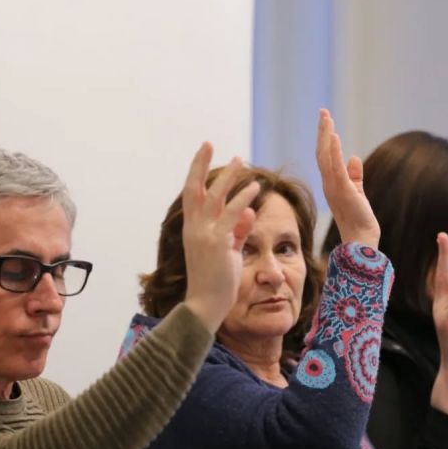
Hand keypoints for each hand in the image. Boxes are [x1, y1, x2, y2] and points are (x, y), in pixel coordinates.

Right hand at [181, 144, 259, 332]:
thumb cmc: (215, 282)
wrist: (206, 305)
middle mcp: (194, 229)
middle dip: (200, 164)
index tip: (202, 153)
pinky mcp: (218, 244)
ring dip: (228, 177)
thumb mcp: (228, 251)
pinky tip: (255, 188)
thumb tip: (247, 210)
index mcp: (192, 230)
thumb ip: (237, 230)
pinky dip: (243, 199)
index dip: (195, 173)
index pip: (191, 195)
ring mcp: (204, 235)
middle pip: (195, 189)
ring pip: (214, 198)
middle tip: (209, 143)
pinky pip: (232, 215)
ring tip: (240, 161)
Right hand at [315, 109, 378, 247]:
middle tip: (323, 112)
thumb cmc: (359, 219)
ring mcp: (334, 187)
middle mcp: (328, 184)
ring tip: (327, 118)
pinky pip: (336, 168)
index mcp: (331, 184)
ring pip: (326, 156)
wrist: (361, 239)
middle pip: (322, 153)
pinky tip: (334, 136)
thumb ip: (355, 176)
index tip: (326, 121)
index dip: (324, 139)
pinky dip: (334, 151)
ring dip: (326, 136)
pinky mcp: (343, 190)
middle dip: (323, 131)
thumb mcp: (357, 193)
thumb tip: (354, 157)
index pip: (325, 157)